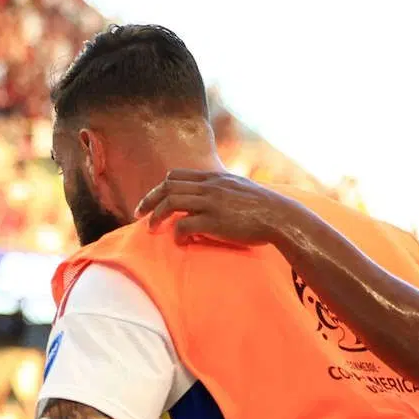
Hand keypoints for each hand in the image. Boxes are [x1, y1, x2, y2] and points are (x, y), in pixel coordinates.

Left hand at [135, 169, 303, 246]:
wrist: (280, 216)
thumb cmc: (264, 207)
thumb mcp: (240, 188)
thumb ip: (222, 189)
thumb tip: (211, 198)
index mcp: (214, 178)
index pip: (177, 175)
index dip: (160, 187)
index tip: (152, 200)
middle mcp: (210, 186)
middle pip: (168, 186)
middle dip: (149, 200)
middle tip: (138, 214)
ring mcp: (211, 203)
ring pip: (171, 202)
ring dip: (156, 216)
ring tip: (151, 229)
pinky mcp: (214, 222)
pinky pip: (184, 226)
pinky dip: (176, 234)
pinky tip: (179, 242)